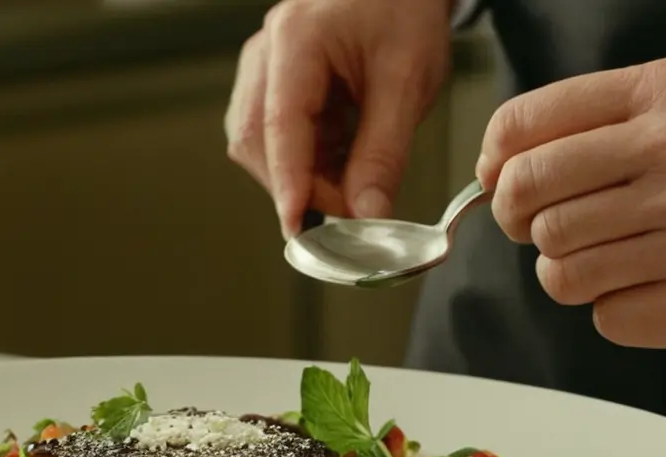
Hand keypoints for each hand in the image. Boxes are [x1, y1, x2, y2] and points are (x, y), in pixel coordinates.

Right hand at [224, 0, 453, 238]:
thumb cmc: (404, 12)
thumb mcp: (408, 80)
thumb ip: (384, 151)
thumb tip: (367, 213)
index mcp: (297, 39)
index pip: (281, 124)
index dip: (289, 181)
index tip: (301, 226)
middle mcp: (266, 52)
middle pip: (257, 140)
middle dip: (298, 185)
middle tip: (347, 213)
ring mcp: (262, 67)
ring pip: (257, 144)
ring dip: (298, 176)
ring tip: (347, 181)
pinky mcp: (269, 84)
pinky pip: (271, 137)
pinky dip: (301, 161)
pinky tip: (335, 159)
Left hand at [476, 51, 665, 348]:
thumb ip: (614, 112)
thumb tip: (514, 156)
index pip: (526, 128)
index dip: (496, 162)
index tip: (498, 180)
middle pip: (530, 201)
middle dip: (519, 220)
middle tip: (540, 227)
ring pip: (559, 270)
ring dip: (567, 271)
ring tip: (605, 259)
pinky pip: (609, 318)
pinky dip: (616, 310)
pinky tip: (650, 288)